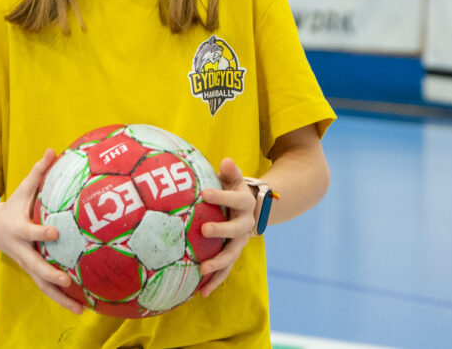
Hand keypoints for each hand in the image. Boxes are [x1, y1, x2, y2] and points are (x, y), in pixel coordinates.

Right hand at [0, 149, 82, 313]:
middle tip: (67, 281)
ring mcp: (25, 263)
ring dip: (59, 298)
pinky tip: (81, 306)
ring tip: (80, 309)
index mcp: (18, 228)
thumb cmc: (12, 205)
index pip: (30, 232)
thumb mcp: (22, 189)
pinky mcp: (31, 271)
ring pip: (41, 284)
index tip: (54, 233)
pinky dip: (61, 299)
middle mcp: (20, 250)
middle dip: (50, 274)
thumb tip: (53, 150)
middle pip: (34, 266)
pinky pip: (46, 287)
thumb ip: (38, 171)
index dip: (40, 233)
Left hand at [198, 158, 256, 296]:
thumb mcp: (234, 178)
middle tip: (204, 230)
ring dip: (218, 264)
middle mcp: (245, 224)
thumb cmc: (233, 189)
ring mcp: (240, 242)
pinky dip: (215, 281)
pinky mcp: (233, 254)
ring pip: (231, 254)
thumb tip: (226, 160)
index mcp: (244, 203)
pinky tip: (201, 292)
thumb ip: (230, 171)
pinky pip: (225, 269)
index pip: (234, 199)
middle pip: (235, 230)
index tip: (203, 193)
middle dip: (221, 230)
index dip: (220, 196)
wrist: (251, 209)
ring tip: (202, 271)